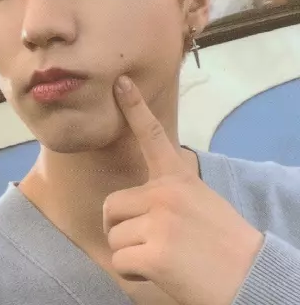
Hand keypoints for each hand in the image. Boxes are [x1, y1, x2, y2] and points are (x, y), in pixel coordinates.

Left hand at [103, 76, 263, 304]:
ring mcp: (159, 219)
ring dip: (130, 252)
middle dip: (120, 226)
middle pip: (111, 206)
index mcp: (177, 177)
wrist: (250, 277)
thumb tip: (138, 202)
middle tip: (147, 241)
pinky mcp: (155, 252)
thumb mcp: (198, 201)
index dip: (134, 107)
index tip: (120, 83)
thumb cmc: (221, 241)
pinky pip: (120, 261)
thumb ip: (167, 193)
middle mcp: (165, 192)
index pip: (152, 135)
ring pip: (114, 235)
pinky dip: (133, 272)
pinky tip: (159, 272)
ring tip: (162, 257)